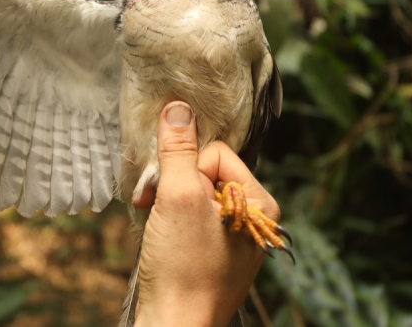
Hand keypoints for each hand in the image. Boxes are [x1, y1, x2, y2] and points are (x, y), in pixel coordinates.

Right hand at [133, 101, 279, 326]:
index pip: (216, 153)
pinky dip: (168, 219)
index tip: (165, 191)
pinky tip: (159, 235)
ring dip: (165, 200)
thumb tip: (178, 106)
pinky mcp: (213, 251)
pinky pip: (190, 217)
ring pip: (193, 193)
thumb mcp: (177, 198)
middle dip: (171, 184)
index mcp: (259, 201)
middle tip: (152, 204)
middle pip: (203, 171)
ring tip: (154, 223)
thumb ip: (178, 150)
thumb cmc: (182, 266)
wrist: (175, 325)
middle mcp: (252, 215)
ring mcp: (232, 235)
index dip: (184, 167)